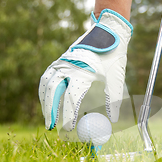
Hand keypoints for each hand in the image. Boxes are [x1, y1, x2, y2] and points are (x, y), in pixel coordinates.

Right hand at [39, 9, 132, 130]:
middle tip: (52, 128)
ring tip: (47, 118)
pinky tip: (46, 102)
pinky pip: (48, 78)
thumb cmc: (113, 57)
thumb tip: (112, 121)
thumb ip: (113, 101)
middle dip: (51, 112)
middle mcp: (68, 67)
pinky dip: (45, 91)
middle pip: (53, 93)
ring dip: (45, 103)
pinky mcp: (60, 60)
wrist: (108, 32)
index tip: (69, 129)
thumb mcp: (116, 79)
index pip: (71, 99)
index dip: (69, 115)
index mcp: (82, 72)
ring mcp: (61, 62)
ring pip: (47, 85)